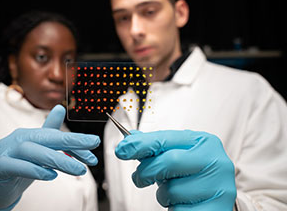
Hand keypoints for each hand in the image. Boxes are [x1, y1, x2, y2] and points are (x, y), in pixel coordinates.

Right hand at [0, 105, 99, 209]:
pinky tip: (51, 175)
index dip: (76, 142)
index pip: (55, 136)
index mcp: (29, 134)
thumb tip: (59, 108)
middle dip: (71, 143)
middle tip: (91, 153)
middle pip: (46, 138)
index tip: (94, 147)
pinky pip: (16, 166)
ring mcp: (7, 151)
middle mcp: (18, 139)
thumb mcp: (37, 151)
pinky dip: (35, 170)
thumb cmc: (19, 167)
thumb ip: (49, 133)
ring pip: (33, 152)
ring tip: (78, 170)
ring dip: (58, 160)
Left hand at [115, 130, 235, 210]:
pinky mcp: (217, 208)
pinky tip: (181, 202)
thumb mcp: (177, 154)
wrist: (219, 194)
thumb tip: (131, 139)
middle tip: (139, 178)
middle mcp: (216, 161)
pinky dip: (173, 208)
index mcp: (204, 142)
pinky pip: (180, 209)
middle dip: (146, 171)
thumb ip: (156, 146)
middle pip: (168, 162)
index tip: (121, 150)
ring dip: (163, 194)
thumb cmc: (193, 172)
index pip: (165, 139)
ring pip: (173, 190)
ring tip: (172, 191)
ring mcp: (220, 186)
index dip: (141, 144)